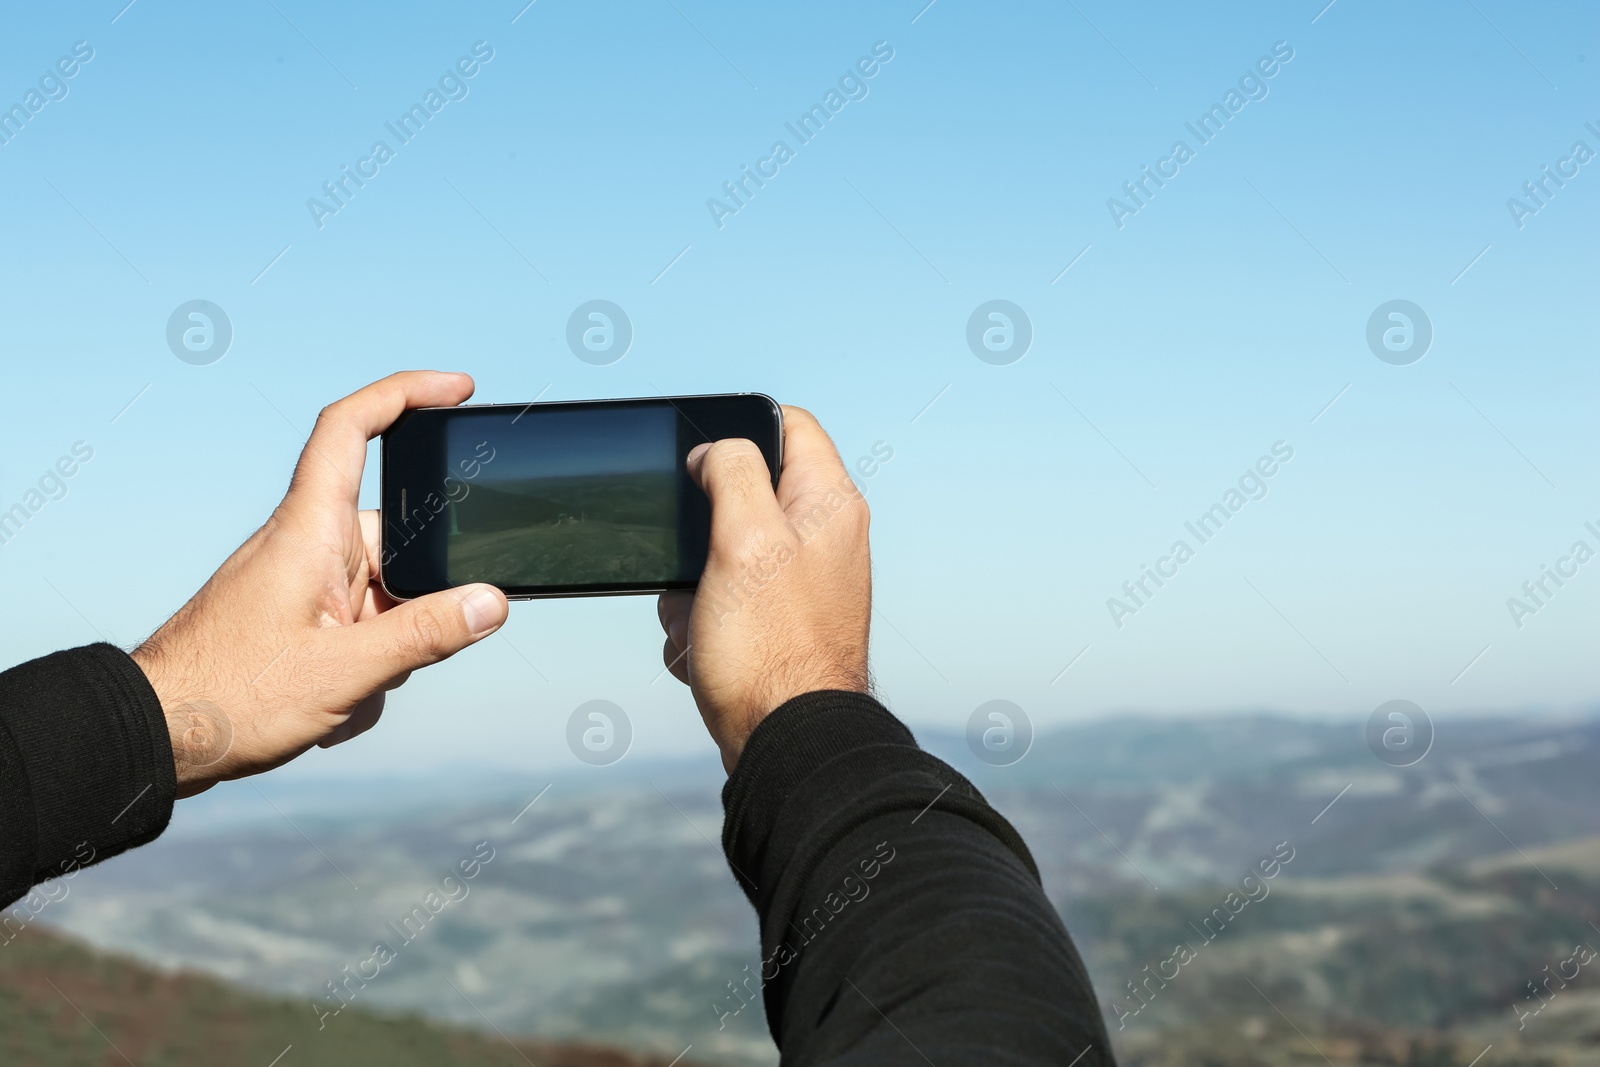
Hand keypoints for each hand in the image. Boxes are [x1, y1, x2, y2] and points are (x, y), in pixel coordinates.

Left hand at [131, 372, 508, 796]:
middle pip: (394, 533)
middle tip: (399, 650)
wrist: (155, 734)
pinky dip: (366, 661)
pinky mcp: (297, 613)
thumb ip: (425, 634)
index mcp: (309, 530)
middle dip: (419, 593)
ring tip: (352, 690)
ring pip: (381, 588)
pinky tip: (339, 704)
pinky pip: (358, 620)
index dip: (405, 393)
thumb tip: (489, 603)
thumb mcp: (345, 672)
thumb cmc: (228, 696)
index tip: (458, 390)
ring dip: (388, 642)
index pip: (351, 428)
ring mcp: (300, 579)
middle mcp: (305, 543)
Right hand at [657, 406, 870, 771]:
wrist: (786, 745)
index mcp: (828, 504)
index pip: (789, 425)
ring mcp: (799, 586)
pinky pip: (720, 605)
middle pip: (741, 497)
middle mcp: (822, 539)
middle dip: (698, 532)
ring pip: (719, 557)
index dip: (737, 431)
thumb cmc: (771, 647)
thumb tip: (715, 449)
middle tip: (699, 565)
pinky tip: (705, 653)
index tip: (699, 463)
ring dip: (691, 589)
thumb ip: (732, 472)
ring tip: (703, 623)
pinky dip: (701, 627)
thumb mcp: (744, 538)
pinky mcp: (777, 627)